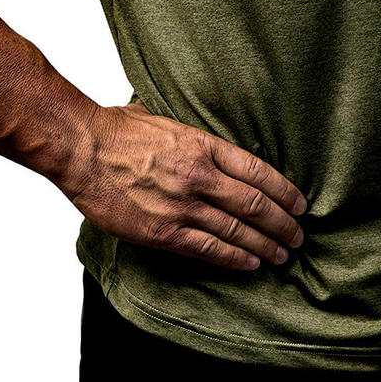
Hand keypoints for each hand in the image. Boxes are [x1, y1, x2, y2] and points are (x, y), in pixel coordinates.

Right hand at [60, 100, 307, 270]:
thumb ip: (189, 134)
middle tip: (299, 235)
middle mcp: (199, 176)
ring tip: (283, 254)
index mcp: (202, 145)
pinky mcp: (162, 232)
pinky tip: (251, 264)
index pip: (257, 171)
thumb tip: (200, 138)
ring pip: (237, 231)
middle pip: (255, 205)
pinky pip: (208, 250)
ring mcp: (182, 206)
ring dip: (266, 245)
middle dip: (283, 223)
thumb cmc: (116, 129)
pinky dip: (234, 259)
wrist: (81, 148)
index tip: (299, 203)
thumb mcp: (164, 118)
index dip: (284, 190)